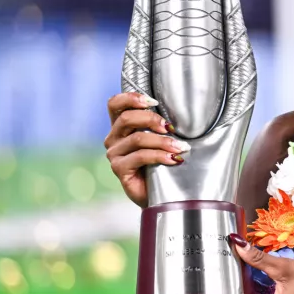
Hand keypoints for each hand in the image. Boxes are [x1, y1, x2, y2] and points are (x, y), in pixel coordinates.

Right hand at [104, 92, 189, 207]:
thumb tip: (180, 114)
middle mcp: (114, 139)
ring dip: (162, 141)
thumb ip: (160, 126)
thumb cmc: (162, 164)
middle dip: (152, 119)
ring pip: (137, 138)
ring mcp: (114, 154)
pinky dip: (160, 156)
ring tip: (180, 147)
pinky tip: (174, 160)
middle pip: (127, 118)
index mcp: (121, 127)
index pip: (115, 104)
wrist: (160, 195)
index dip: (131, 98)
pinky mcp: (119, 169)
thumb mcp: (160, 140)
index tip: (154, 102)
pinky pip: (140, 156)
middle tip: (170, 128)